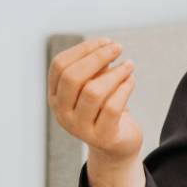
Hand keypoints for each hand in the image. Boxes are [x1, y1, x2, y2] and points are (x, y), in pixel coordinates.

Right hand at [47, 37, 142, 160]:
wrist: (116, 145)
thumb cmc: (105, 107)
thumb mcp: (96, 85)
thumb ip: (96, 69)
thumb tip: (106, 47)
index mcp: (55, 95)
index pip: (59, 65)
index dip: (83, 49)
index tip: (106, 41)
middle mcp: (61, 113)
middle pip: (72, 77)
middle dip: (97, 57)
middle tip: (118, 48)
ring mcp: (79, 128)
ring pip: (93, 92)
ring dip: (115, 73)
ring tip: (129, 65)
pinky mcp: (101, 137)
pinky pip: (112, 108)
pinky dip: (124, 89)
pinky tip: (132, 80)